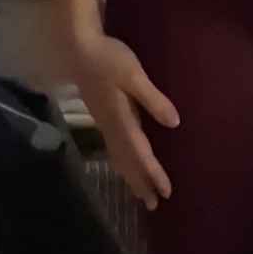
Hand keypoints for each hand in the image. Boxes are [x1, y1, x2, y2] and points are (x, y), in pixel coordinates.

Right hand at [66, 30, 179, 210]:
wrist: (78, 47)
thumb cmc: (108, 57)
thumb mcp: (133, 74)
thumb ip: (153, 99)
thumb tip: (174, 123)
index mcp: (120, 118)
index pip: (140, 153)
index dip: (153, 173)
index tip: (165, 192)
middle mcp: (111, 125)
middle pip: (127, 161)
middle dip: (140, 183)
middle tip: (153, 205)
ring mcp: (103, 122)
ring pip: (118, 156)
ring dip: (130, 175)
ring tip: (139, 192)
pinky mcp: (101, 115)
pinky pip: (113, 147)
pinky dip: (121, 161)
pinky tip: (124, 162)